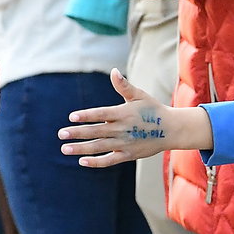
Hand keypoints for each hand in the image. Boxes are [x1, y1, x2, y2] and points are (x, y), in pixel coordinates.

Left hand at [58, 69, 212, 167]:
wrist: (173, 130)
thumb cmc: (153, 109)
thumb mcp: (139, 95)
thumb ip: (124, 86)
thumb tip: (114, 71)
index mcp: (123, 113)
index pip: (101, 114)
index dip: (86, 116)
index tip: (71, 117)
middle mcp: (122, 129)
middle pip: (96, 132)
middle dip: (77, 133)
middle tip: (61, 134)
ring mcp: (125, 144)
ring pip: (100, 147)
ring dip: (81, 149)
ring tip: (64, 149)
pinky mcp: (129, 155)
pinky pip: (110, 160)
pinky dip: (97, 162)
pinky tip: (82, 161)